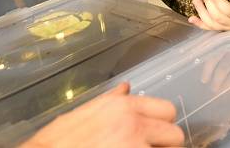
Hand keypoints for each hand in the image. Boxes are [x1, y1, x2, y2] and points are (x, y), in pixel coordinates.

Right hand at [19, 82, 183, 147]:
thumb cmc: (54, 143)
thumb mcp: (79, 115)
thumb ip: (108, 102)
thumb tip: (126, 88)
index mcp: (122, 107)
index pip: (167, 110)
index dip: (161, 126)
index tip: (152, 136)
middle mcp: (134, 124)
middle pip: (175, 135)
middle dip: (164, 146)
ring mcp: (136, 147)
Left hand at [188, 0, 229, 32]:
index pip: (228, 10)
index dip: (218, 1)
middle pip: (217, 16)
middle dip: (208, 2)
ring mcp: (228, 29)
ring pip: (211, 23)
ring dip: (201, 11)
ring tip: (196, 0)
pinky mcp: (222, 29)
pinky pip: (209, 28)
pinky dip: (199, 24)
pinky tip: (191, 18)